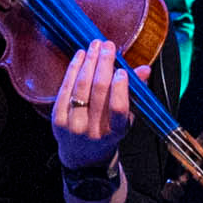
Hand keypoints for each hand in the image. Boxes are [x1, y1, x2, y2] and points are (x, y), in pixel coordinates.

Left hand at [51, 39, 149, 165]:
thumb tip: (145, 68)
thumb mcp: (126, 119)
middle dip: (103, 65)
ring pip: (80, 88)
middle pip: (97, 92)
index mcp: (115, 132)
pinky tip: (80, 56)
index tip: (122, 70)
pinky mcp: (57, 119)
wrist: (83, 156)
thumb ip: (135, 94)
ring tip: (94, 46)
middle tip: (108, 46)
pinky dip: (73, 70)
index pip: (118, 109)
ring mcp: (73, 125)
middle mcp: (93, 130)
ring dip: (88, 63)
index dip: (119, 88)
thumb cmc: (108, 133)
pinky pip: (65, 89)